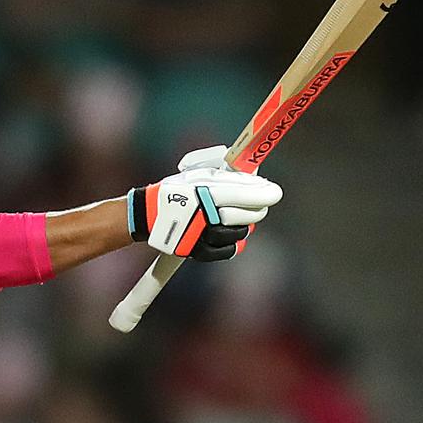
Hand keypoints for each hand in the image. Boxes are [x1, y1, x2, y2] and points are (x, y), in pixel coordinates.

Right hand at [127, 152, 280, 260]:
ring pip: (240, 233)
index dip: (266, 193)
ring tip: (234, 219)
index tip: (274, 193)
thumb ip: (224, 171)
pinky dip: (231, 243)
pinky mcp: (199, 251)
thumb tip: (253, 173)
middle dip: (257, 209)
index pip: (246, 193)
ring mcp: (203, 234)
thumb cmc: (176, 189)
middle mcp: (206, 212)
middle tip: (258, 205)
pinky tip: (226, 234)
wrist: (148, 214)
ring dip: (243, 226)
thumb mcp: (197, 172)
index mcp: (206, 189)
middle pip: (249, 215)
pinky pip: (228, 250)